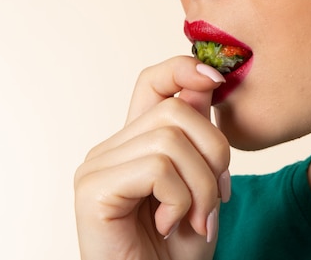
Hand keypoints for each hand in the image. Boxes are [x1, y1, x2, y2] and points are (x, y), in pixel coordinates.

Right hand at [74, 57, 230, 259]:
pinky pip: (157, 168)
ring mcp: (97, 166)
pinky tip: (170, 225)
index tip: (217, 78)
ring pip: (170, 139)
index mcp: (136, 143)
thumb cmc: (177, 250)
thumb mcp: (202, 185)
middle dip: (214, 154)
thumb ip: (198, 138)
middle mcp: (111, 148)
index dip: (184, 68)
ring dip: (201, 186)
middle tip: (217, 199)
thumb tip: (204, 82)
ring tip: (196, 220)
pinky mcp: (93, 189)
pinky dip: (180, 200)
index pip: (152, 82)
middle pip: (176, 110)